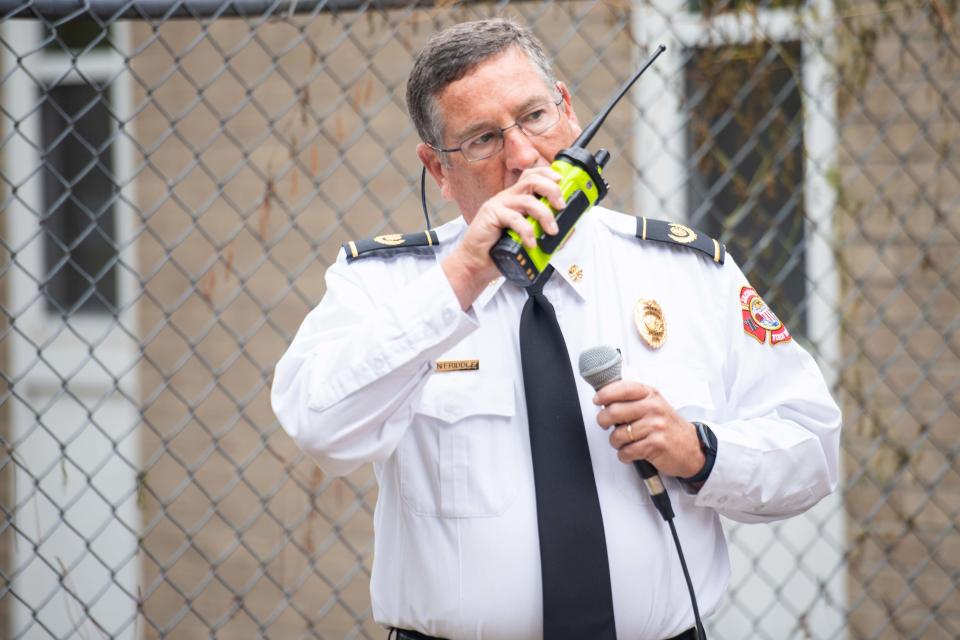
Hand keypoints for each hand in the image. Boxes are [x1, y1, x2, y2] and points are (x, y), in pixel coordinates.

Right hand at [442, 167, 564, 307]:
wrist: (476, 263)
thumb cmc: (499, 250)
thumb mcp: (527, 237)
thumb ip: (543, 231)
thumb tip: (568, 231)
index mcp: (515, 198)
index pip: (532, 175)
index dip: (548, 174)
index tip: (562, 182)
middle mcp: (507, 198)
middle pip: (531, 179)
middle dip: (551, 189)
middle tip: (561, 206)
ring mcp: (498, 205)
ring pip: (527, 199)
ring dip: (544, 214)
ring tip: (552, 231)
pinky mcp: (491, 215)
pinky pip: (514, 219)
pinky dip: (527, 231)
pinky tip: (531, 243)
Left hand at [592, 380, 704, 478]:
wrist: (692, 448)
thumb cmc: (668, 427)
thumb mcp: (654, 405)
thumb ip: (633, 400)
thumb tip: (605, 399)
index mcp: (650, 395)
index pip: (623, 388)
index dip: (605, 393)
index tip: (597, 400)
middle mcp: (653, 408)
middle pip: (614, 411)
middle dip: (602, 421)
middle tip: (605, 425)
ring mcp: (655, 426)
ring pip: (618, 434)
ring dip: (615, 442)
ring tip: (624, 442)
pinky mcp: (655, 445)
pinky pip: (627, 451)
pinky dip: (624, 455)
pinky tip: (631, 452)